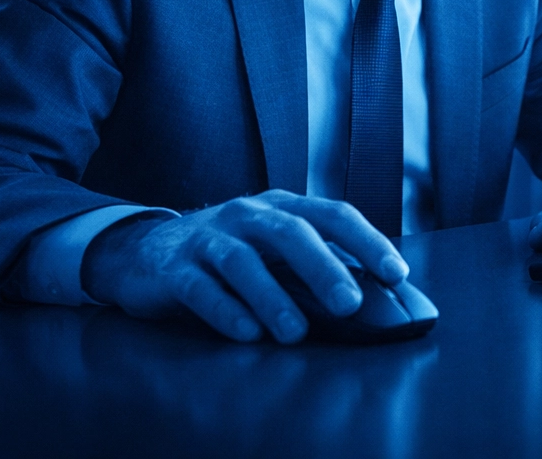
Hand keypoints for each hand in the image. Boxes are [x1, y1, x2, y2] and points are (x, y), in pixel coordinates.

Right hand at [82, 190, 408, 343]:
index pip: (334, 215)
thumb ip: (314, 263)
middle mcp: (248, 215)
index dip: (368, 241)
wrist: (145, 251)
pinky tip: (247, 333)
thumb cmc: (229, 253)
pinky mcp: (174, 267)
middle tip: (349, 304)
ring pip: (243, 261)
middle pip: (291, 233)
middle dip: (324, 268)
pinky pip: (199, 287)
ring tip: (295, 333)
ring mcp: (209, 238)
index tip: (396, 274)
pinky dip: (225, 310)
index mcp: (283, 208)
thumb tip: (373, 296)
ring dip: (273, 297)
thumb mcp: (272, 248)